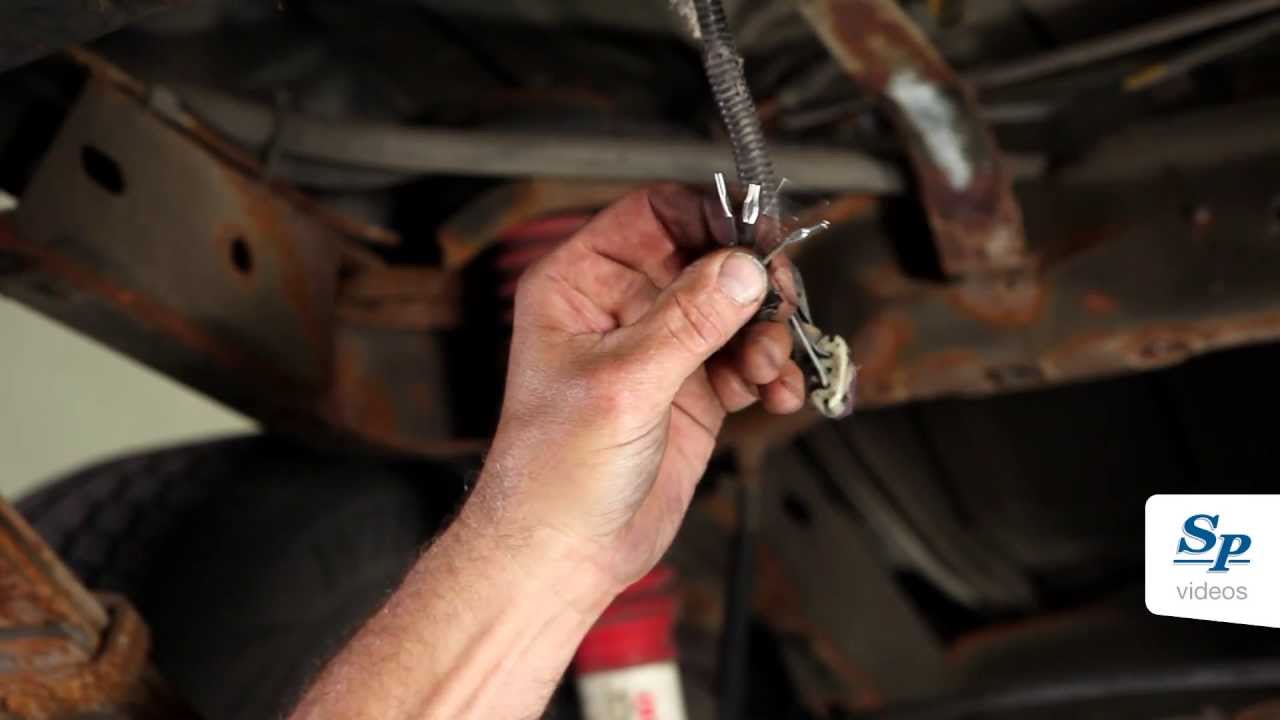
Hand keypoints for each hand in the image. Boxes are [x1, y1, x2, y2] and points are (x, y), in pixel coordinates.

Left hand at [468, 185, 806, 596]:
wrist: (565, 552)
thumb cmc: (555, 470)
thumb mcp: (624, 384)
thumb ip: (688, 321)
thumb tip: (742, 267)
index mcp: (582, 283)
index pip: (654, 213)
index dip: (710, 213)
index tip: (759, 232)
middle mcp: (623, 306)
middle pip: (707, 256)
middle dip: (751, 278)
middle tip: (780, 300)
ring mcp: (662, 348)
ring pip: (735, 309)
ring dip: (766, 333)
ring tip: (768, 368)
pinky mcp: (694, 390)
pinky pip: (747, 360)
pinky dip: (772, 373)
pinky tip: (778, 395)